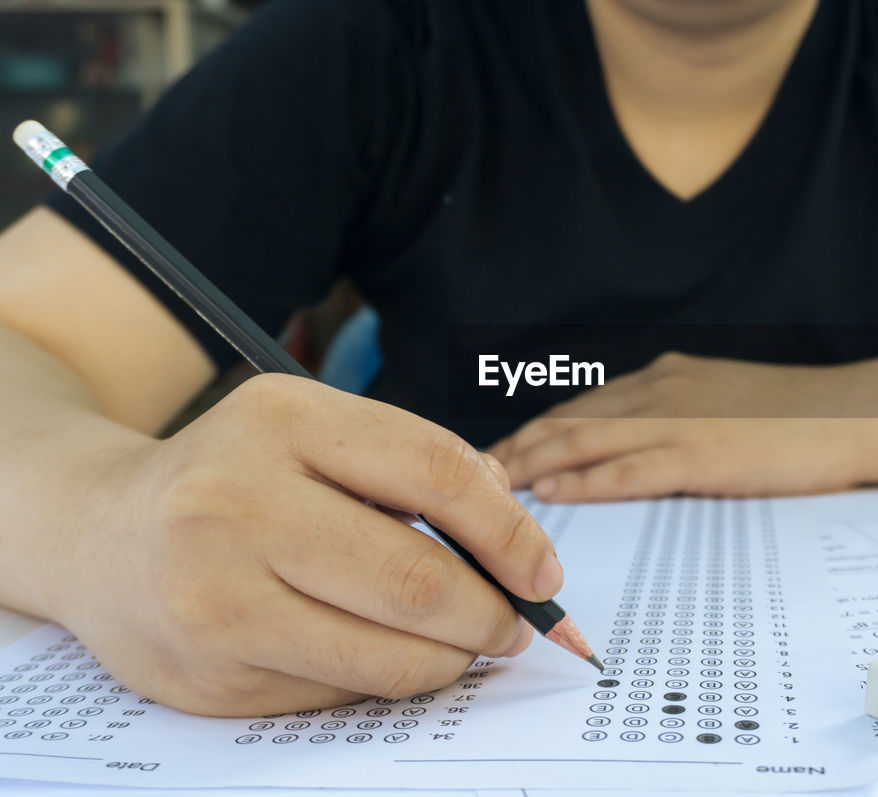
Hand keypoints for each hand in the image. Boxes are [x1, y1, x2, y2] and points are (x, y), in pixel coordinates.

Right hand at [48, 374, 560, 716]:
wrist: (99, 533)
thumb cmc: (236, 478)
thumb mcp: (313, 433)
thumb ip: (414, 468)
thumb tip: (516, 544)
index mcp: (283, 421)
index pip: (436, 473)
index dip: (510, 532)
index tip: (542, 572)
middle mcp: (236, 503)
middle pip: (416, 579)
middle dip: (489, 614)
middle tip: (511, 625)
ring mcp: (215, 596)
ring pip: (386, 655)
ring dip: (450, 660)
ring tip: (462, 646)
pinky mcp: (208, 675)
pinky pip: (339, 693)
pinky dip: (383, 680)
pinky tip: (378, 655)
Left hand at [490, 352, 866, 501]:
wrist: (848, 414)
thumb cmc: (793, 413)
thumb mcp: (721, 396)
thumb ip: (676, 411)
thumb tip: (635, 440)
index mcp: (665, 377)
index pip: (582, 406)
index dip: (535, 429)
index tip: (502, 451)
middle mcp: (661, 391)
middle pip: (569, 421)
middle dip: (518, 448)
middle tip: (477, 474)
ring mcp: (678, 421)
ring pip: (585, 444)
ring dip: (534, 467)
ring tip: (493, 489)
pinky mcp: (699, 455)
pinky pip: (626, 471)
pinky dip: (583, 485)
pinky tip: (551, 498)